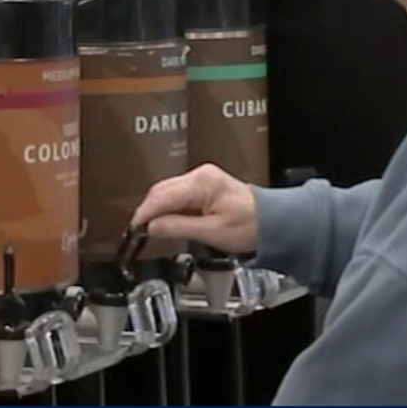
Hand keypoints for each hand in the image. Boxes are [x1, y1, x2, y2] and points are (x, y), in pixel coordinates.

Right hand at [131, 164, 257, 253]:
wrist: (272, 222)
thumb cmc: (250, 225)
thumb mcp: (212, 232)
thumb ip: (178, 227)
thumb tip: (152, 227)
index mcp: (202, 183)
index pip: (162, 196)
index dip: (145, 213)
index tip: (134, 228)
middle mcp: (200, 175)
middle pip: (161, 191)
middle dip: (148, 210)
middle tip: (138, 231)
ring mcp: (202, 178)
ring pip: (167, 191)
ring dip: (157, 209)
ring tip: (149, 228)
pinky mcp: (203, 185)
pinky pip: (177, 194)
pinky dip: (168, 207)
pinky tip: (165, 220)